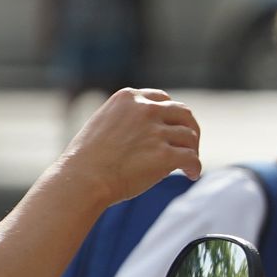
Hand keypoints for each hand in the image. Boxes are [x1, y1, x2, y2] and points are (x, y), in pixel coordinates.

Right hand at [60, 88, 201, 205]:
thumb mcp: (104, 124)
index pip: (162, 99)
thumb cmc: (87, 160)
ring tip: (189, 165)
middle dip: (189, 129)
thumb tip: (150, 132)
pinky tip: (191, 175)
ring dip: (192, 150)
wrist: (82, 179)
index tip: (173, 128)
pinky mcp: (164, 155)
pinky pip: (191, 158)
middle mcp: (145, 109)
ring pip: (190, 136)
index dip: (172, 115)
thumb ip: (127, 120)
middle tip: (189, 146)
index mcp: (129, 98)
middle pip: (183, 113)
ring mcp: (155, 131)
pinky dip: (195, 167)